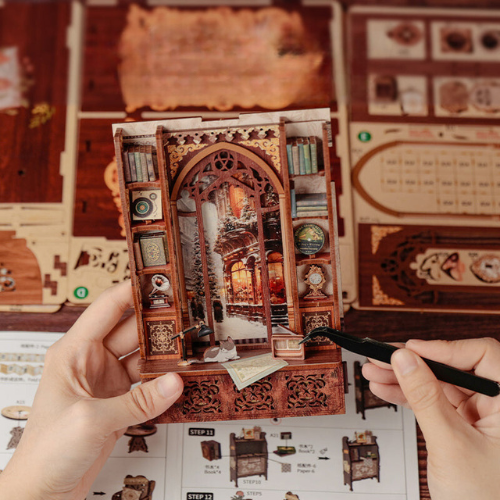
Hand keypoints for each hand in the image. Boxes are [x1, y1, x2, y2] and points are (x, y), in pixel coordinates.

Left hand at [0, 281, 183, 499]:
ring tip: (190, 345)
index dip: (132, 291)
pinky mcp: (119, 401)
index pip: (107, 308)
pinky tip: (180, 377)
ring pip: (143, 357)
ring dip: (165, 354)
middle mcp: (91, 362)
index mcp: (73, 352)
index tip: (158, 281)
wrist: (43, 491)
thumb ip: (137, 401)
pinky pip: (147, 383)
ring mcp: (107, 382)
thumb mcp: (90, 421)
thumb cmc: (45, 452)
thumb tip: (173, 383)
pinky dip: (164, 381)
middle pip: (132, 331)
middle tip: (186, 313)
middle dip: (158, 322)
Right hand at [362, 338, 499, 499]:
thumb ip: (425, 398)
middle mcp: (499, 406)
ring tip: (373, 372)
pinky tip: (385, 389)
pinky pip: (433, 401)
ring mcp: (481, 416)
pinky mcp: (464, 425)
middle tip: (381, 357)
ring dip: (404, 378)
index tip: (410, 350)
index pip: (483, 356)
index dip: (444, 348)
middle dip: (414, 363)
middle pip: (454, 367)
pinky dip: (409, 396)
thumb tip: (405, 360)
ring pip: (439, 383)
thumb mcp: (451, 445)